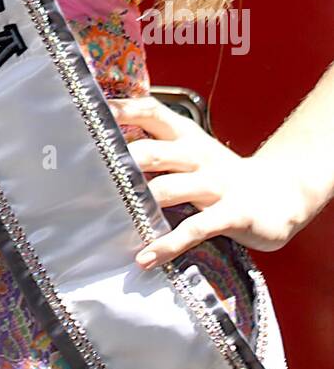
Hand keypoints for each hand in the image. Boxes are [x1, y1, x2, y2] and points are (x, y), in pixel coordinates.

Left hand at [108, 95, 304, 268]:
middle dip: (121, 164)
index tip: (90, 114)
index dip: (123, 110)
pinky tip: (146, 257)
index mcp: (186, 135)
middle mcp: (197, 155)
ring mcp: (215, 184)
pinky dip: (168, 244)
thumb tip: (106, 152)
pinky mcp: (231, 214)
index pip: (152, 111)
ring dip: (139, 205)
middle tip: (88, 177)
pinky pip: (195, 229)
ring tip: (110, 220)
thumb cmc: (220, 175)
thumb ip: (157, 147)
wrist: (280, 194)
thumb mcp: (192, 152)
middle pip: (153, 152)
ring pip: (169, 190)